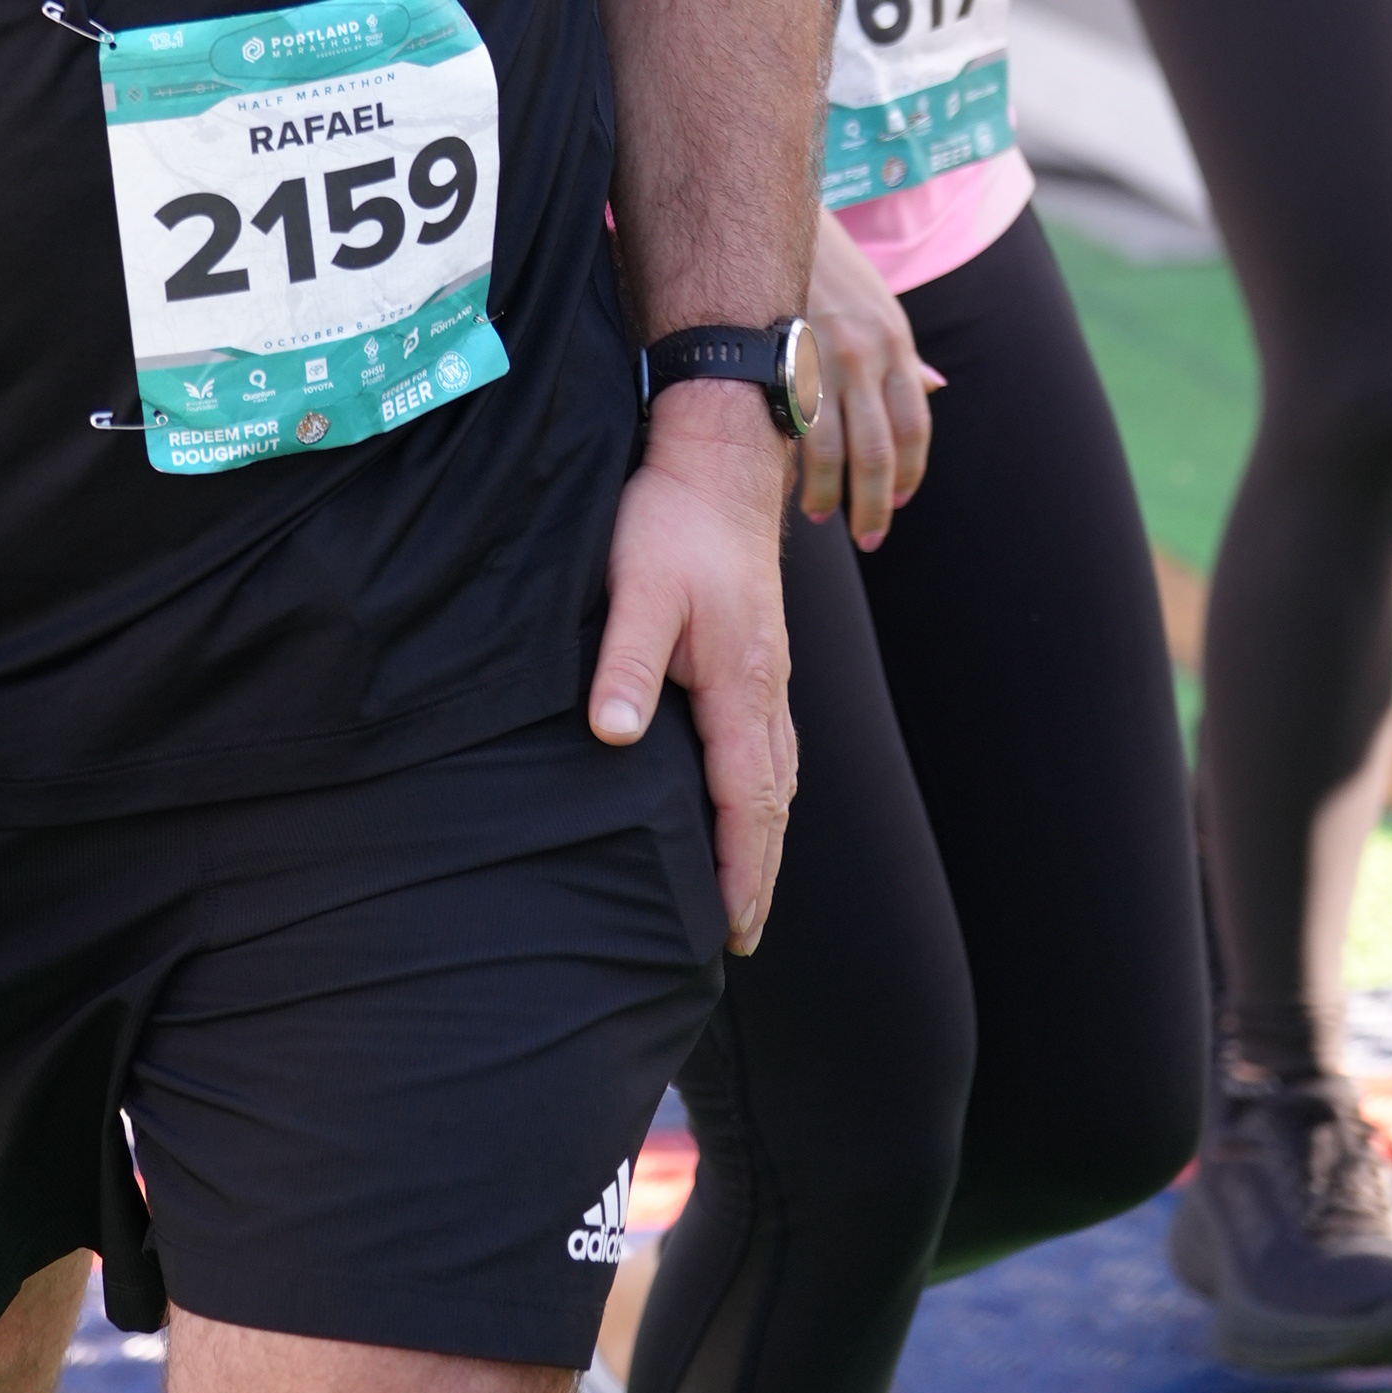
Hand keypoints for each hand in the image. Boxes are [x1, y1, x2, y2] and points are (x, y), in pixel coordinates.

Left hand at [590, 385, 795, 954]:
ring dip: (762, 834)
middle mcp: (768, 688)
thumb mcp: (636, 588)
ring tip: (744, 888)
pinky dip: (762, 792)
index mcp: (743, 684)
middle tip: (739, 934)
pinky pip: (771, 745)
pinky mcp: (759, 655)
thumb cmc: (670, 521)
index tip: (732, 927)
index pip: (745, 801)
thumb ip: (626, 663)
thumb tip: (614, 736)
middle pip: (772, 802)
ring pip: (777, 775)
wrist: (720, 459)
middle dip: (757, 870)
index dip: (739, 869)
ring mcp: (769, 673)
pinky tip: (745, 803)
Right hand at [803, 205, 940, 547]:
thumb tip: (933, 388)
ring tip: (826, 518)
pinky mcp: (778, 360)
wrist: (771, 220)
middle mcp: (865, 355)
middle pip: (879, 450)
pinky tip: (792, 485)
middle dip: (876, 504)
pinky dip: (795, 466)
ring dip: (832, 496)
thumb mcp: (880, 303)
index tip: (898, 503)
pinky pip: (792, 429)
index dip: (908, 474)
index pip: (914, 426)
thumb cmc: (827, 266)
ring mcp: (820, 359)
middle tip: (870, 537)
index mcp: (895, 342)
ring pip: (834, 451)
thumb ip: (902, 354)